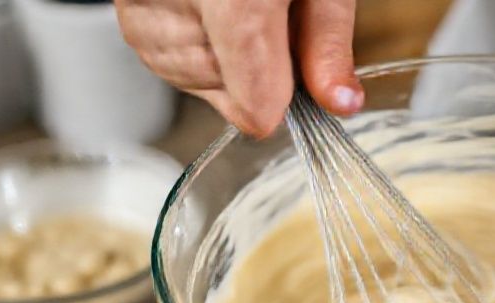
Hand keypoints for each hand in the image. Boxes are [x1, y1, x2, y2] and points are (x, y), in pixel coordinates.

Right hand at [114, 0, 361, 135]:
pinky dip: (186, 48)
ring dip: (220, 62)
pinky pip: (154, 54)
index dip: (278, 100)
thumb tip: (340, 101)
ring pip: (185, 75)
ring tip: (237, 11)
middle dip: (254, 70)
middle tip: (269, 20)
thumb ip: (325, 41)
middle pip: (222, 86)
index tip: (290, 88)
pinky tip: (206, 16)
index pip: (252, 89)